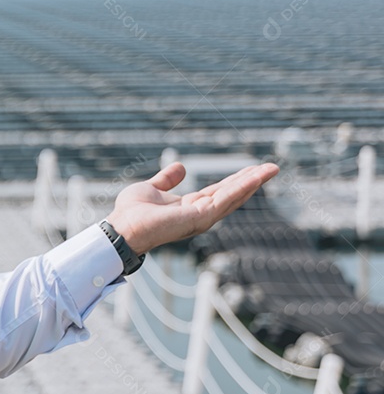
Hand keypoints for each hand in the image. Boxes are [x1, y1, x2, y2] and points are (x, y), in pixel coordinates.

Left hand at [105, 162, 279, 254]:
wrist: (121, 227)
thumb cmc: (132, 213)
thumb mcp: (151, 188)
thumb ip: (167, 180)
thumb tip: (181, 166)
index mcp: (190, 206)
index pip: (219, 191)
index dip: (236, 180)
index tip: (252, 168)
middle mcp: (200, 214)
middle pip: (232, 194)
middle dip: (252, 181)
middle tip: (272, 167)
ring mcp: (202, 217)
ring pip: (233, 196)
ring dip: (253, 182)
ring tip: (271, 169)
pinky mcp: (200, 218)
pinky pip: (225, 200)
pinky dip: (241, 188)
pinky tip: (254, 178)